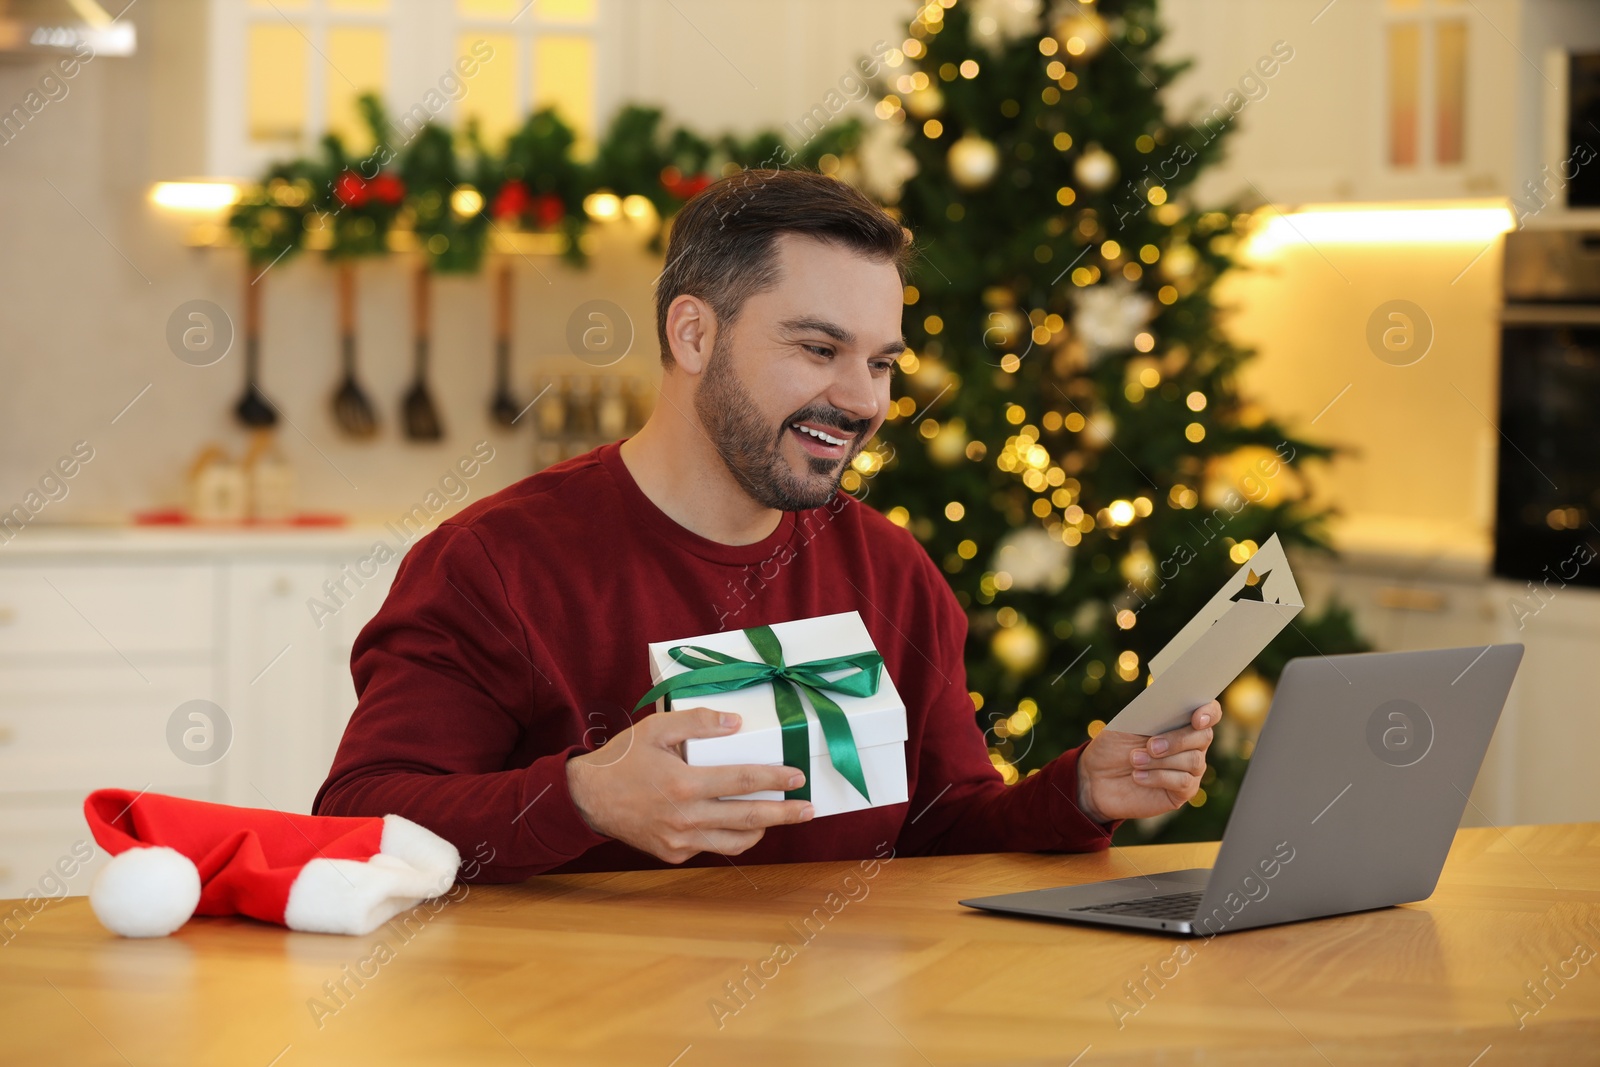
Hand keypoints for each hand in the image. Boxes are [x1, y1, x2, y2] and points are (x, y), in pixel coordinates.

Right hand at [565, 706, 815, 863]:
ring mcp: (679, 840)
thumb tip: (737, 723)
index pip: (743, 780)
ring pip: (734, 842)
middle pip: (748, 818)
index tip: (798, 777)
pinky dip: (727, 836)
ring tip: (777, 817)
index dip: (774, 778)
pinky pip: (710, 847)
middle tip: (809, 809)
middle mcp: (686, 817)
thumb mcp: (656, 729)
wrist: (586, 798)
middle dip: (784, 814)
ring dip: (761, 829)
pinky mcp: (672, 854)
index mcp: (685, 783)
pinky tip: (734, 823)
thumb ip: (698, 722)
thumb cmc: (623, 759)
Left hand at [1076, 701, 1218, 822]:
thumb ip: (1148, 713)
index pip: (1209, 712)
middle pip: (1203, 736)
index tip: (1196, 718)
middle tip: (1150, 745)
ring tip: (1134, 760)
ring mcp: (1190, 769)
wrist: (1096, 779)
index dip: (1208, 712)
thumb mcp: (1125, 724)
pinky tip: (1137, 776)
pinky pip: (1183, 782)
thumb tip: (1166, 703)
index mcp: (1180, 721)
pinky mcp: (1183, 791)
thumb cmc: (1113, 746)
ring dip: (1161, 760)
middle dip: (1177, 740)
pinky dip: (1158, 777)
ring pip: (1193, 760)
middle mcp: (1192, 744)